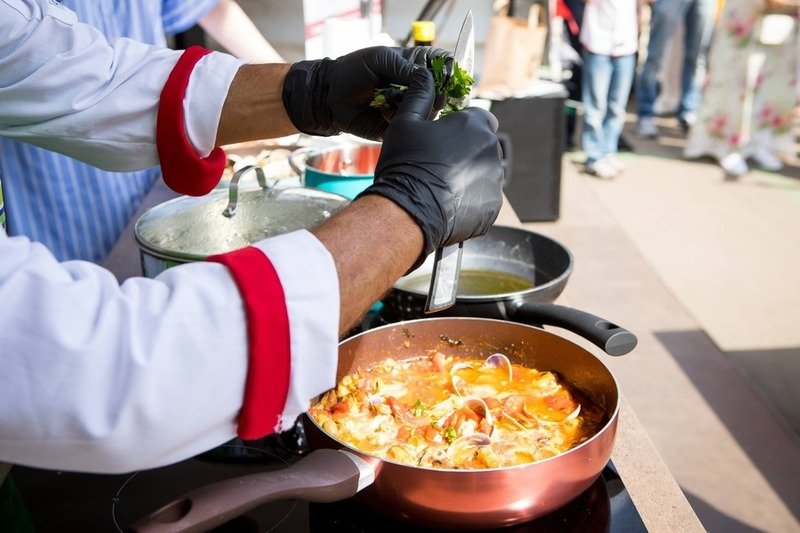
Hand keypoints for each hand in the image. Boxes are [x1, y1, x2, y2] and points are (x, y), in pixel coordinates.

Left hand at [281, 46, 449, 139]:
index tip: (445, 75)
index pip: (442, 66)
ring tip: (392, 100)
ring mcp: (408, 109)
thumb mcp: (380, 59)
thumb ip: (405, 68)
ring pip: (430, 111)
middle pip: (442, 92)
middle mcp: (415, 89)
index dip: (448, 70)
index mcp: (413, 67)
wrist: (330, 97)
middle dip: (436, 92)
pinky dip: (402, 118)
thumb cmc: (352, 72)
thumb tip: (430, 78)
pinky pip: (412, 126)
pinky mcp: (399, 126)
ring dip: (417, 106)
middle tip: (423, 92)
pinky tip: (385, 112)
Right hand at [357, 68, 503, 268]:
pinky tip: (447, 205)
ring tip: (440, 188)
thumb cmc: (404, 164)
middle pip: (483, 147)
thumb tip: (424, 75)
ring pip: (484, 173)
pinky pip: (484, 199)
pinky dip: (470, 201)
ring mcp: (495, 181)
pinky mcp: (493, 207)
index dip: (461, 127)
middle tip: (437, 166)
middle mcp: (491, 150)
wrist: (406, 212)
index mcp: (474, 124)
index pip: (479, 118)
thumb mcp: (404, 123)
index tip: (444, 139)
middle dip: (466, 153)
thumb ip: (419, 95)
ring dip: (468, 177)